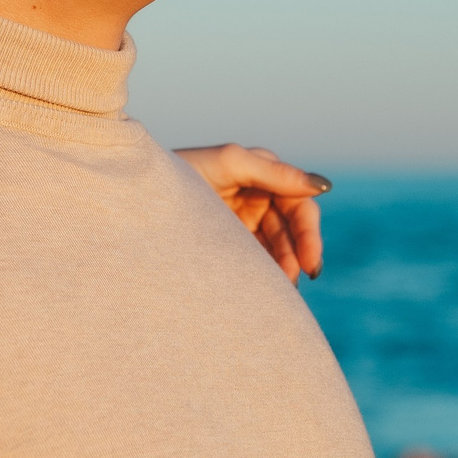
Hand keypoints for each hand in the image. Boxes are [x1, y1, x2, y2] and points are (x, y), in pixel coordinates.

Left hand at [174, 144, 330, 280]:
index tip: (310, 262)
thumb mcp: (229, 164)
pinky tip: (269, 293)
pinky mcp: (228, 242)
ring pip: (277, 247)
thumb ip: (273, 172)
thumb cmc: (179, 170)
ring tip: (282, 291)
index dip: (308, 231)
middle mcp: (255, 195)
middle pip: (292, 228)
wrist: (133, 200)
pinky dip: (266, 276)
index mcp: (259, 172)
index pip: (298, 201)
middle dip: (299, 253)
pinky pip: (257, 260)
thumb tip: (324, 185)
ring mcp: (242, 219)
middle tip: (301, 279)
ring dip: (284, 268)